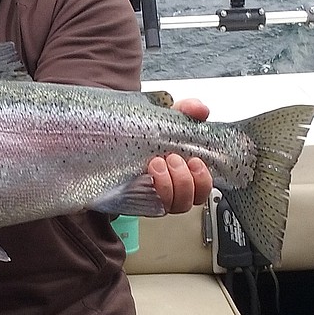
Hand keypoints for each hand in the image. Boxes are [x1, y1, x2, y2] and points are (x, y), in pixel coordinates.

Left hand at [148, 98, 213, 213]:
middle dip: (184, 180)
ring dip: (168, 185)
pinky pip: (150, 204)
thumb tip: (201, 110)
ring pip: (172, 205)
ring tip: (157, 163)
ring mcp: (155, 195)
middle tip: (173, 159)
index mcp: (185, 172)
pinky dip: (150, 191)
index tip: (195, 161)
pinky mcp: (137, 198)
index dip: (203, 179)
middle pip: (189, 200)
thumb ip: (187, 110)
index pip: (202, 187)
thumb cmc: (145, 132)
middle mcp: (172, 188)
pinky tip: (145, 176)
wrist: (110, 137)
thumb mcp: (168, 118)